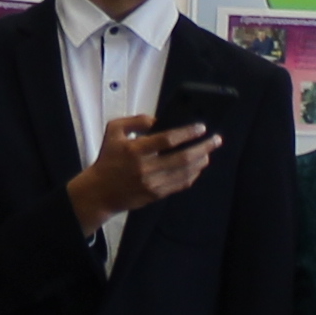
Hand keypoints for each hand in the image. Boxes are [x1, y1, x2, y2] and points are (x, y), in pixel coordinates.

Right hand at [61, 115, 217, 232]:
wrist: (100, 191)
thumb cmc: (108, 159)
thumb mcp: (114, 130)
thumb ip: (136, 120)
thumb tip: (159, 120)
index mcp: (135, 150)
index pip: (167, 139)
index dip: (187, 132)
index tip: (201, 127)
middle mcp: (145, 168)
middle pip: (182, 157)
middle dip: (203, 147)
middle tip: (215, 139)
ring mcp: (152, 183)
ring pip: (185, 172)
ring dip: (201, 161)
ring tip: (209, 151)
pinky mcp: (156, 194)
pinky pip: (180, 184)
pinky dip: (193, 174)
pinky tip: (198, 166)